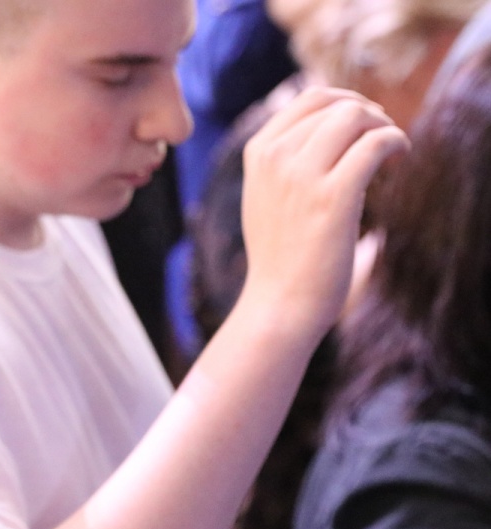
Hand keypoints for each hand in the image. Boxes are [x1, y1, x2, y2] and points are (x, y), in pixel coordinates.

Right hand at [240, 87, 408, 339]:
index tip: (363, 124)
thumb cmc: (280, 254)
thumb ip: (284, 157)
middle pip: (335, 104)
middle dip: (368, 113)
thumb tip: (327, 117)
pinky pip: (375, 144)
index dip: (346, 102)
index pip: (309, 98)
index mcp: (257, 152)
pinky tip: (400, 159)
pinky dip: (396, 143)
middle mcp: (274, 158)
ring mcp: (300, 176)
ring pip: (355, 117)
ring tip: (392, 150)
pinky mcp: (332, 197)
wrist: (279, 302)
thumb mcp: (265, 195)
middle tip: (383, 137)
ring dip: (384, 126)